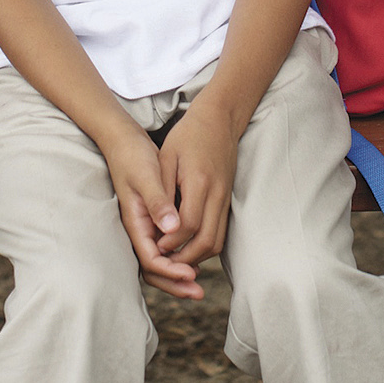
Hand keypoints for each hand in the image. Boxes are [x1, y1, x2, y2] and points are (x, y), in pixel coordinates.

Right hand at [100, 129, 201, 299]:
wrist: (125, 142)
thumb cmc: (135, 157)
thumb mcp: (147, 176)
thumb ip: (158, 202)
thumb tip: (171, 230)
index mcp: (135, 223)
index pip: (151, 259)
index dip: (171, 271)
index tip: (192, 274)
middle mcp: (138, 230)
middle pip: (153, 270)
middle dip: (174, 284)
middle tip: (198, 293)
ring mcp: (144, 228)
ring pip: (159, 263)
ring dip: (177, 275)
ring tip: (198, 283)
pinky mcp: (152, 222)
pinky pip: (164, 250)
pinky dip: (178, 259)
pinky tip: (195, 259)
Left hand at [156, 99, 242, 273]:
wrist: (219, 119)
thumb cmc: (187, 137)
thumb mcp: (167, 158)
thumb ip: (163, 192)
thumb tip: (163, 227)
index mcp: (199, 182)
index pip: (188, 225)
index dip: (172, 241)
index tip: (156, 248)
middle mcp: (217, 194)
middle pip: (206, 241)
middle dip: (185, 259)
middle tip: (164, 263)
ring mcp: (225, 199)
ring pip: (216, 241)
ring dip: (196, 256)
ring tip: (173, 259)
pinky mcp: (228, 200)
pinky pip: (220, 232)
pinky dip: (205, 245)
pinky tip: (187, 246)